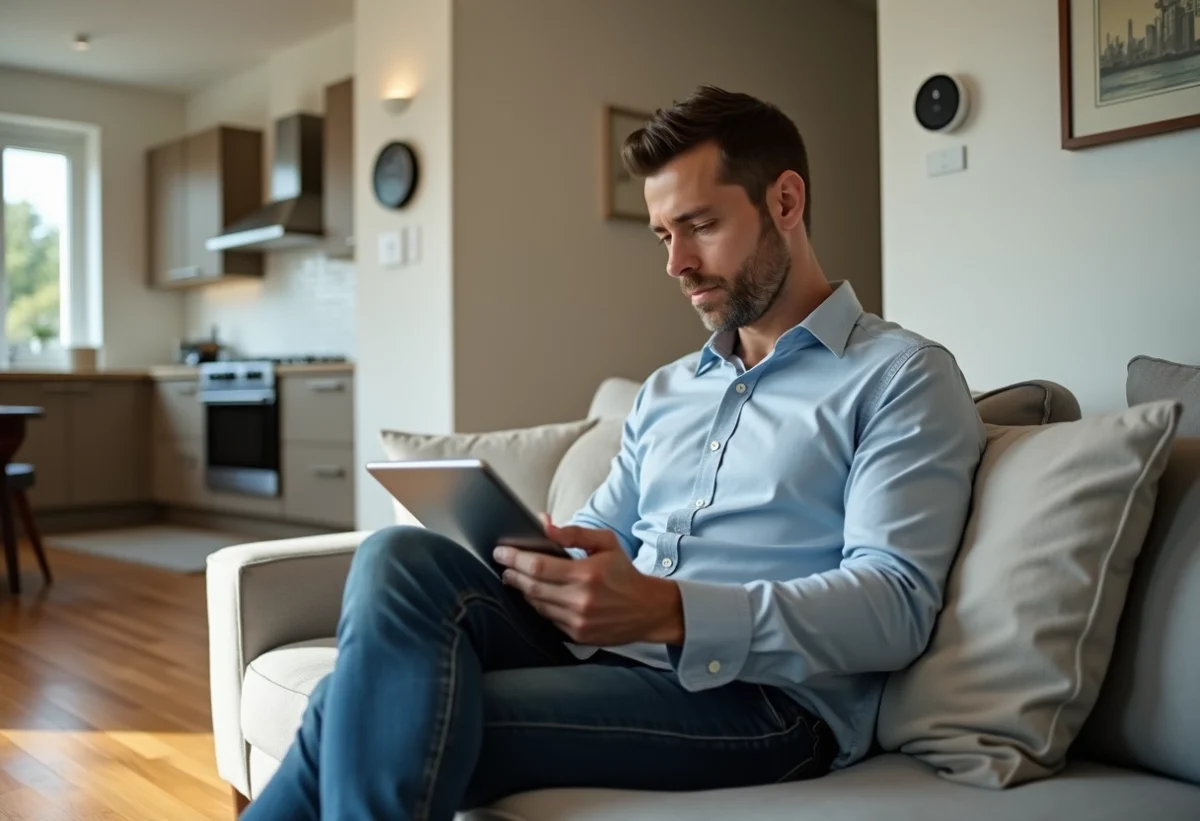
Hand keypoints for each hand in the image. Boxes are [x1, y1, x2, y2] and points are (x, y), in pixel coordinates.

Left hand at [493, 516, 682, 645]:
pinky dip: (538, 605)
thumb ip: (573, 533)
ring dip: (523, 590)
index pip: (538, 567)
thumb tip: (544, 525)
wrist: (648, 609)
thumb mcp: (605, 543)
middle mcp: (580, 600)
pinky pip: (548, 619)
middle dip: (513, 574)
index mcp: (586, 574)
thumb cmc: (624, 573)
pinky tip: (535, 595)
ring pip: (537, 604)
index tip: (501, 551)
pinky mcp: (577, 636)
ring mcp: (578, 621)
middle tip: (503, 565)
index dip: (515, 558)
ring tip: (515, 578)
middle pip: (532, 587)